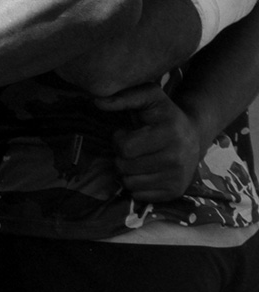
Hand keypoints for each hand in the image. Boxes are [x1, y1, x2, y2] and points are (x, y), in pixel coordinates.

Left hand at [99, 82, 201, 203]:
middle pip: (124, 166)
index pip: (125, 148)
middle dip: (121, 156)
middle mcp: (177, 158)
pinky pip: (139, 196)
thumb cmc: (163, 115)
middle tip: (132, 148)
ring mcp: (177, 177)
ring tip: (138, 159)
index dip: (119, 139)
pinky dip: (136, 185)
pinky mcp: (175, 192)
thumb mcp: (149, 96)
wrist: (193, 136)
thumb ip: (123, 96)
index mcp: (169, 134)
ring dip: (127, 171)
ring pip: (129, 183)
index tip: (127, 134)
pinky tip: (145, 172)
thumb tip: (97, 102)